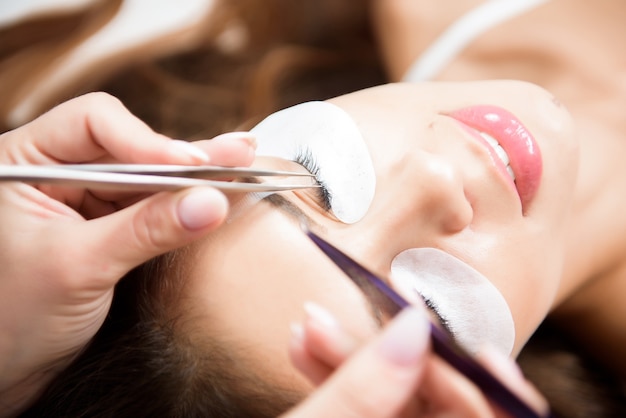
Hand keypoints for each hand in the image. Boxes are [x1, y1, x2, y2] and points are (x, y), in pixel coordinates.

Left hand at [0, 93, 255, 414]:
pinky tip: (218, 187)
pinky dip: (185, 199)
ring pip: (147, 173)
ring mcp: (84, 197)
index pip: (92, 124)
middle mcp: (54, 171)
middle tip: (235, 154)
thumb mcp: (79, 268)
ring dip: (194, 174)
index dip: (146, 140)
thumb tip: (209, 204)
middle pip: (128, 146)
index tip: (191, 165)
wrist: (7, 371)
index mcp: (22, 164)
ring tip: (240, 162)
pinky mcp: (107, 223)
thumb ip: (145, 231)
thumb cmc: (11, 320)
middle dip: (183, 156)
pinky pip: (151, 202)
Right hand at [284, 303, 548, 417]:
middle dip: (387, 355)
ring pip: (398, 405)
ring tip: (306, 328)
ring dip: (354, 361)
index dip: (470, 377)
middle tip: (343, 318)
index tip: (435, 330)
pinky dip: (342, 381)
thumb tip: (415, 328)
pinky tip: (305, 353)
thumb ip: (362, 393)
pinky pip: (372, 412)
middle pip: (440, 407)